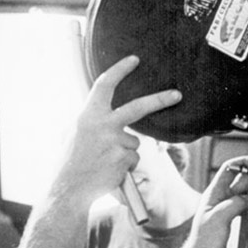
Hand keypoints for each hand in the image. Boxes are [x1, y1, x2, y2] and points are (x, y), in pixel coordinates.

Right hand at [55, 55, 180, 202]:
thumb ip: (91, 118)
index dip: (120, 70)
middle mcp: (102, 125)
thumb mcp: (73, 131)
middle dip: (160, 99)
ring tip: (104, 160)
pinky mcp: (124, 158)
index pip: (105, 85)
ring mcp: (115, 142)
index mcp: (88, 115)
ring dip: (125, 150)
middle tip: (177, 94)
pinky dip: (125, 164)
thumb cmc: (71, 160)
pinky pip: (133, 157)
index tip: (134, 59)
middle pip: (138, 108)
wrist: (69, 188)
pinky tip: (109, 169)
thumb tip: (104, 107)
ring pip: (134, 141)